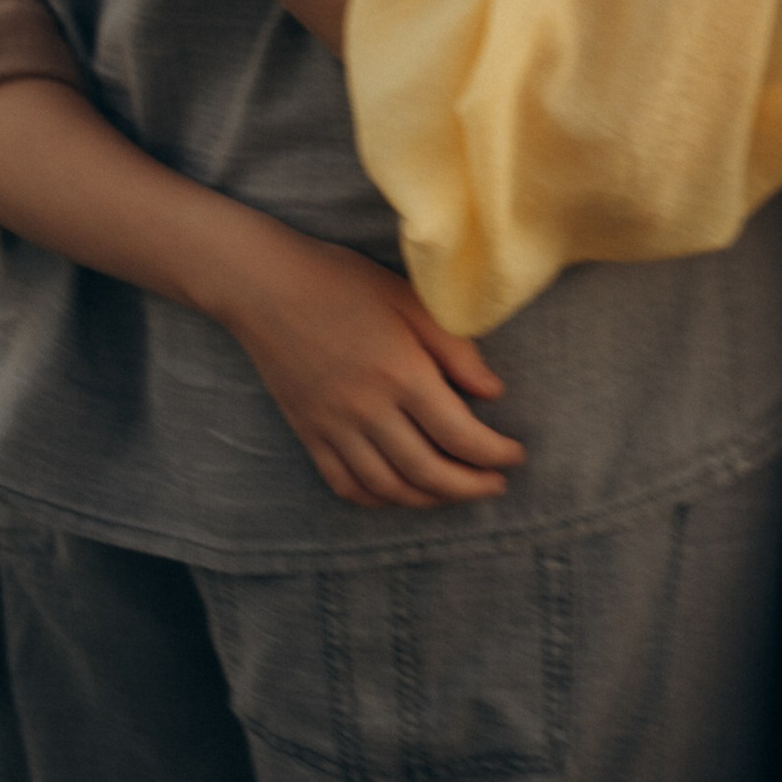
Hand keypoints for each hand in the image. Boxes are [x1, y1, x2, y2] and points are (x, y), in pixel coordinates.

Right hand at [206, 216, 526, 508]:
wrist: (265, 286)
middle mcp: (367, 410)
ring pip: (388, 487)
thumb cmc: (343, 282)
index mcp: (401, 373)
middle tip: (496, 485)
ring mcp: (333, 427)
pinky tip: (399, 494)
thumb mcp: (409, 299)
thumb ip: (455, 348)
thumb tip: (493, 392)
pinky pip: (345, 484)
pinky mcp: (308, 434)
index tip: (516, 455)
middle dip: (470, 487)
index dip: (494, 453)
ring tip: (456, 492)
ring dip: (429, 499)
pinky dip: (377, 499)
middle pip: (428, 472)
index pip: (460, 434)